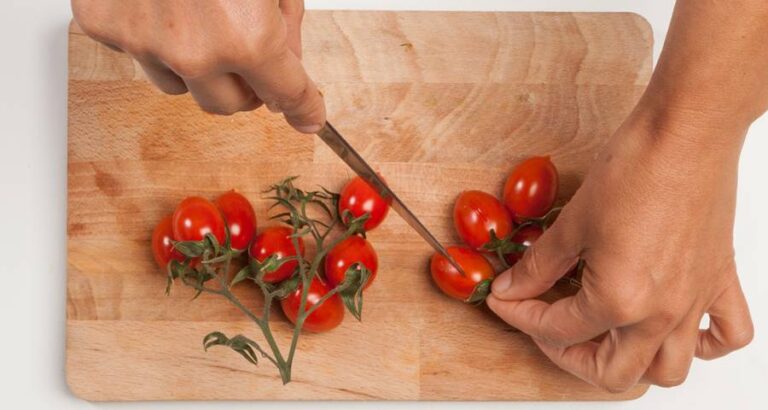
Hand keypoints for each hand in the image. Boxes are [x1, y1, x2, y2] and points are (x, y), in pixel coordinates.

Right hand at [71, 0, 324, 132]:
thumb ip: (286, 21)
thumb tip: (286, 57)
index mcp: (249, 37)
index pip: (287, 94)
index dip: (304, 106)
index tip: (308, 115)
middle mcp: (194, 51)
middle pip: (230, 106)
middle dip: (248, 86)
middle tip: (253, 59)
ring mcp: (143, 41)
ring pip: (181, 86)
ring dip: (199, 65)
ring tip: (202, 16)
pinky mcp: (104, 24)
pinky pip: (138, 53)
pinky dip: (154, 35)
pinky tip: (162, 0)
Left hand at [487, 110, 753, 391]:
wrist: (686, 132)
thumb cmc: (635, 167)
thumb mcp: (573, 222)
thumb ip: (539, 265)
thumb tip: (512, 286)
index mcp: (620, 300)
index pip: (557, 329)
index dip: (519, 316)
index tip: (504, 300)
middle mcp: (661, 313)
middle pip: (612, 372)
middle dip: (567, 356)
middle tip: (544, 326)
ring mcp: (694, 301)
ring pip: (668, 370)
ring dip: (630, 364)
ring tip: (600, 335)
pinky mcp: (720, 281)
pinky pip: (727, 335)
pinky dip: (701, 344)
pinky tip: (671, 327)